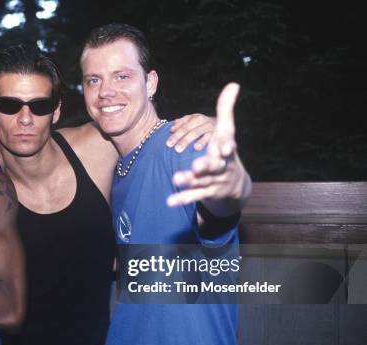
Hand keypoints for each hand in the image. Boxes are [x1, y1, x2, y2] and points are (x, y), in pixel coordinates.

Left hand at [167, 83, 250, 210]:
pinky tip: (170, 201)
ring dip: (189, 180)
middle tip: (197, 165)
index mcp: (226, 149)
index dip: (226, 146)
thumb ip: (226, 109)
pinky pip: (193, 196)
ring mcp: (214, 181)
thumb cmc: (225, 151)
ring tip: (176, 178)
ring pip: (202, 181)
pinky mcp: (206, 193)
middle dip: (207, 165)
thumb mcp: (226, 131)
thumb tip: (233, 84)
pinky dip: (182, 198)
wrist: (235, 184)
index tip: (224, 147)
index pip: (228, 145)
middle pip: (215, 165)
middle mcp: (222, 166)